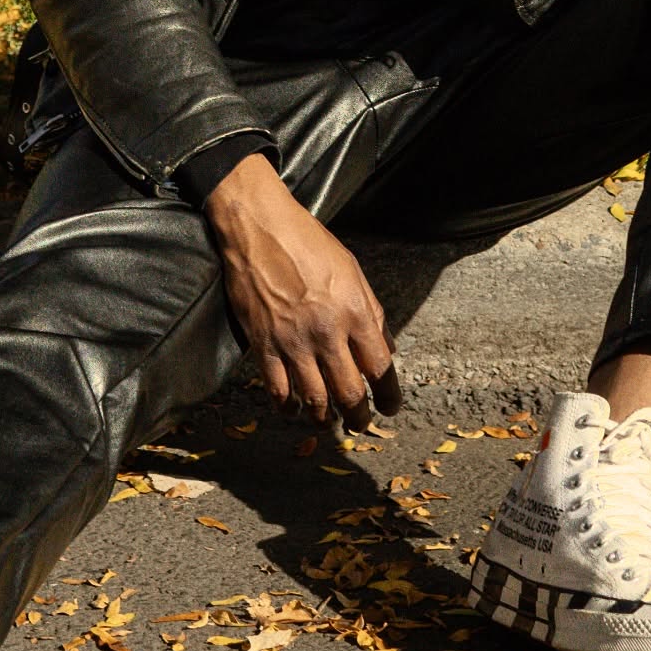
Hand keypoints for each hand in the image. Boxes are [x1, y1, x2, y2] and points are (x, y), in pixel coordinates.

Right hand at [205, 154, 401, 429]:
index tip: (390, 407)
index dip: (389, 395)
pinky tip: (291, 408)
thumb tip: (386, 347)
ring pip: (315, 399)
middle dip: (359, 416)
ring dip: (324, 417)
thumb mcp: (352, 270)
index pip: (380, 368)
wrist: (259, 227)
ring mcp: (292, 341)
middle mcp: (326, 332)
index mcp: (354, 311)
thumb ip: (371, 312)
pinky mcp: (263, 343)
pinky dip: (286, 406)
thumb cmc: (308, 242)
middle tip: (359, 423)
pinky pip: (277, 389)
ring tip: (328, 420)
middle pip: (349, 392)